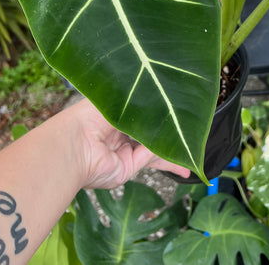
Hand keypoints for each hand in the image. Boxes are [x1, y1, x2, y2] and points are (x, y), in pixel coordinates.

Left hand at [70, 99, 189, 188]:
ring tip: (194, 149)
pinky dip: (164, 152)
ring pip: (154, 150)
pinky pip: (149, 158)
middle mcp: (118, 135)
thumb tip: (165, 103)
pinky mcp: (126, 169)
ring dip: (173, 150)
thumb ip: (144, 102)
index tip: (177, 106)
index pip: (140, 113)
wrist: (74, 143)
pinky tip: (179, 148)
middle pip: (149, 134)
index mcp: (113, 114)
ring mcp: (123, 153)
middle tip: (190, 128)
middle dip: (168, 133)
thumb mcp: (120, 100)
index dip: (158, 110)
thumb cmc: (90, 114)